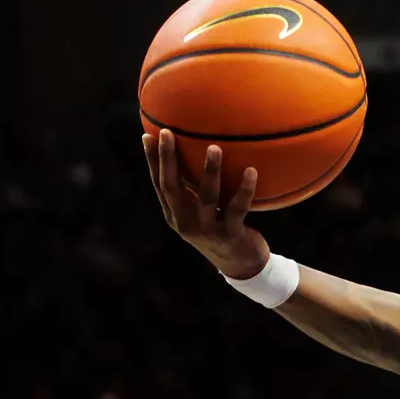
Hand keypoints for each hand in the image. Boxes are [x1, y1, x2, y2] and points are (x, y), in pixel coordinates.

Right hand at [143, 129, 269, 279]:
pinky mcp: (230, 235)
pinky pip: (238, 208)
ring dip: (210, 171)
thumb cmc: (221, 230)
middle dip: (168, 159)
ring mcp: (207, 230)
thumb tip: (196, 151)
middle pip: (172, 187)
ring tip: (215, 147)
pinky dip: (245, 189)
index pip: (159, 184)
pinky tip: (252, 170)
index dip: (152, 161)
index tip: (147, 135)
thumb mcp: (201, 213)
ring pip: (206, 196)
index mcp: (175, 215)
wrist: (241, 266)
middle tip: (168, 132)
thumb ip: (194, 191)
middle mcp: (186, 223)